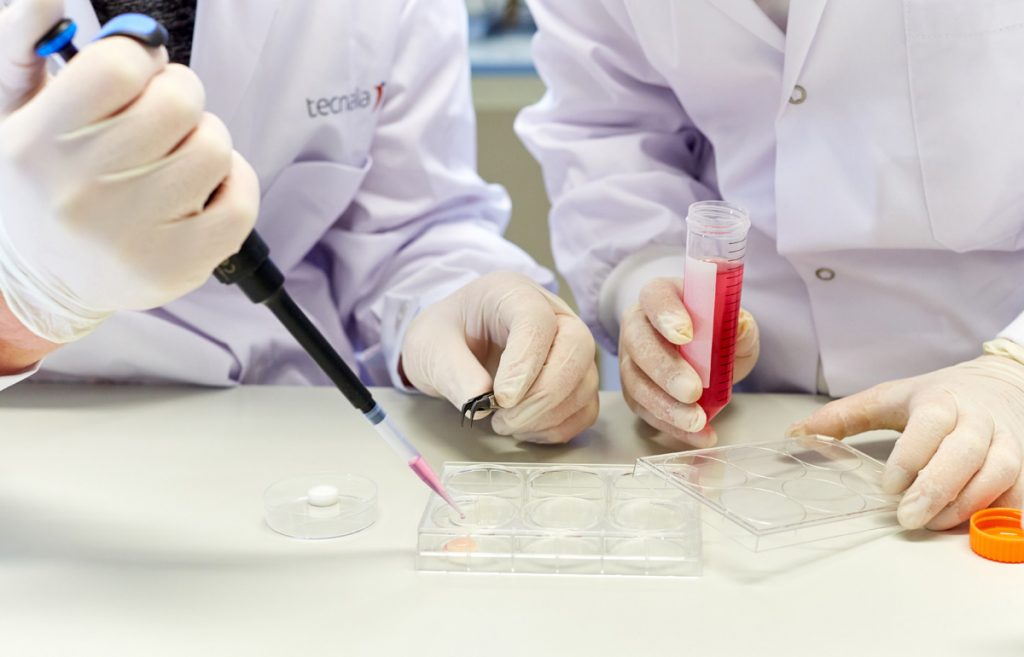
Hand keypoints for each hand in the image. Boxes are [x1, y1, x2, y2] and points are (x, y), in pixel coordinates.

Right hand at [0, 0, 258, 343]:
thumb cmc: (40, 184)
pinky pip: (241, 204)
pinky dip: (235, 184)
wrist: (46, 279)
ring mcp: (134, 235)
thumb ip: (22, 45)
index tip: (139, 73)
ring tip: (176, 156)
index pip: (120, 66)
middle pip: (179, 102)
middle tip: (164, 114)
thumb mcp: (12, 112)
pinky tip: (205, 189)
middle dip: (180, 95)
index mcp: (38, 144)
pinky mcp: (177, 266)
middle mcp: (83, 192)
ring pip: (214, 148)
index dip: (142, 57)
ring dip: (205, 140)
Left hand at [401, 271, 598, 443]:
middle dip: (544, 394)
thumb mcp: (430, 348)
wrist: (449, 346)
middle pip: (577, 347)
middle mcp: (552, 314)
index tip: (502, 399)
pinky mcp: (574, 379)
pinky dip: (558, 427)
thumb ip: (453, 372)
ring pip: (585, 381)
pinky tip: (525, 428)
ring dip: (549, 415)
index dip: (525, 362)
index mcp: (512, 293)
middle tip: (504, 420)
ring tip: (505, 423)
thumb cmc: (443, 336)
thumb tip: (480, 405)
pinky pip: (585, 407)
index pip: (537, 320)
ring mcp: (568, 346)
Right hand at [620, 277, 758, 446]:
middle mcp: (637, 325)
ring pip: (636, 382)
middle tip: (692, 391)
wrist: (705, 354)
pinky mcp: (633, 390)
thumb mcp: (734, 322)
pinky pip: (644, 410)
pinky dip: (671, 426)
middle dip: (665, 370)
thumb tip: (740, 328)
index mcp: (660, 296)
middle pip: (639, 344)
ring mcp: (630, 359)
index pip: (655, 297)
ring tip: (696, 421)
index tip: (687, 335)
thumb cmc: (716, 330)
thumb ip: (740, 325)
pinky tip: (697, 435)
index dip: (667, 315)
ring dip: (666, 405)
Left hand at [788, 351, 1023, 529]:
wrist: (1001, 384)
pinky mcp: (1023, 465)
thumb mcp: (887, 397)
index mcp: (940, 400)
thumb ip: (843, 416)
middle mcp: (977, 419)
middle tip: (909, 519)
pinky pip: (1017, 492)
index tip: (888, 487)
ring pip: (996, 473)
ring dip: (965, 504)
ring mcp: (1005, 442)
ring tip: (932, 524)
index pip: (930, 425)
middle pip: (965, 453)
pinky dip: (998, 512)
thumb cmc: (936, 396)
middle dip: (936, 488)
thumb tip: (795, 433)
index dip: (911, 457)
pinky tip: (969, 526)